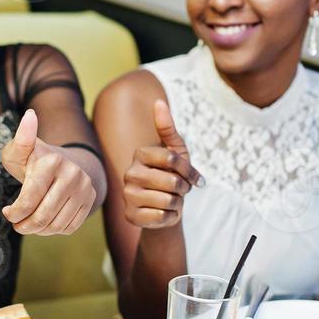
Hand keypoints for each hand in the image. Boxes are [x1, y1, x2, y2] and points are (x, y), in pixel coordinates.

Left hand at [0, 110, 96, 234]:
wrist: (64, 163)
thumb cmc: (33, 160)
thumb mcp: (19, 151)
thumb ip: (20, 139)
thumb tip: (30, 115)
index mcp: (52, 162)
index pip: (29, 201)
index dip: (14, 213)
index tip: (8, 212)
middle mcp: (73, 174)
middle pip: (42, 216)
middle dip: (24, 225)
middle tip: (17, 223)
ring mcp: (85, 188)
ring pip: (56, 226)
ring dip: (38, 230)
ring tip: (29, 222)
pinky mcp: (90, 200)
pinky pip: (70, 228)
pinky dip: (54, 230)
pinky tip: (46, 221)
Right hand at [121, 99, 203, 229]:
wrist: (166, 207)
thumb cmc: (172, 175)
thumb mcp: (176, 151)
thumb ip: (167, 128)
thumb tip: (158, 101)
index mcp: (140, 154)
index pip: (173, 159)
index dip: (188, 170)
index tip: (191, 176)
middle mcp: (129, 173)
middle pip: (172, 181)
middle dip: (184, 188)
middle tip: (180, 190)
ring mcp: (128, 195)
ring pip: (168, 200)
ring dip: (178, 203)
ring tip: (171, 200)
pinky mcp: (130, 215)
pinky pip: (162, 216)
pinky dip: (170, 216)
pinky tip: (163, 213)